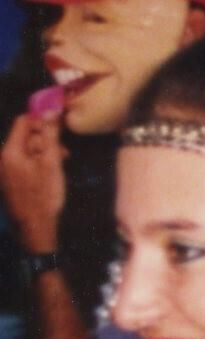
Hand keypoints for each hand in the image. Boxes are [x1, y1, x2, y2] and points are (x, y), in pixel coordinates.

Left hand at [1, 108, 65, 255]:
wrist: (35, 228)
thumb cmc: (44, 195)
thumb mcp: (52, 161)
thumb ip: (50, 134)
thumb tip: (51, 109)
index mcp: (10, 151)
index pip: (23, 121)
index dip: (42, 120)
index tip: (60, 127)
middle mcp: (3, 158)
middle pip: (25, 136)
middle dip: (45, 139)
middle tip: (63, 152)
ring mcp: (5, 170)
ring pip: (27, 150)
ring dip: (44, 152)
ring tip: (60, 163)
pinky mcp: (10, 180)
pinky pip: (24, 163)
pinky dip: (38, 163)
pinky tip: (50, 173)